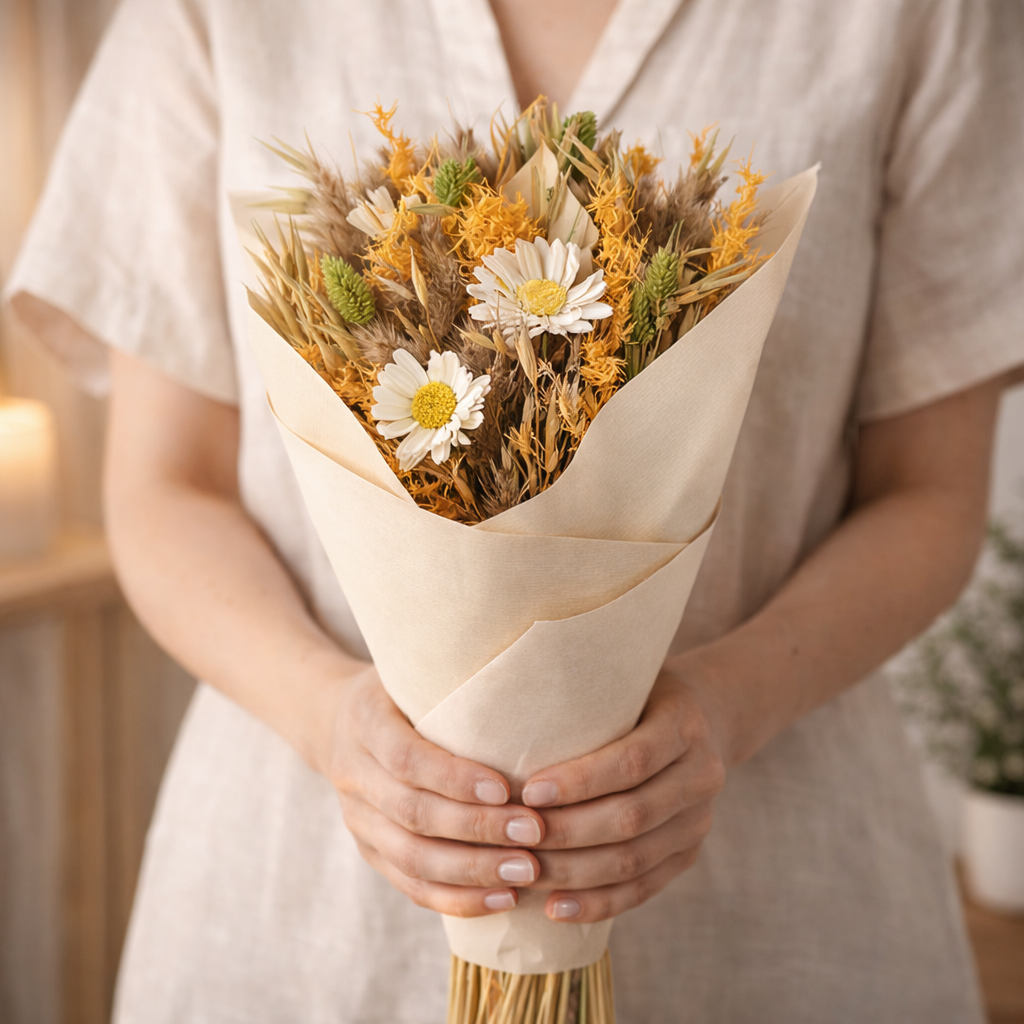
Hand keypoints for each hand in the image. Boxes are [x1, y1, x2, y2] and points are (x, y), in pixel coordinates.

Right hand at [323, 665, 546, 916]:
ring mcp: (358, 819)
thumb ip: (457, 682)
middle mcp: (353, 773)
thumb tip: (529, 686)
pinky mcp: (370, 851)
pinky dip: (458, 898)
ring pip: (412, 858)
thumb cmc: (401, 691)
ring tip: (527, 871)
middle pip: (413, 813)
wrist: (334, 720)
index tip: (506, 787)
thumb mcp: (416, 672)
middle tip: (534, 832)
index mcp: (365, 721)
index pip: (406, 757)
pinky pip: (411, 885)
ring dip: (474, 870)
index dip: (454, 777)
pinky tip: (503, 899)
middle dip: (478, 828)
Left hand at [520, 664, 727, 922]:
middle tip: (513, 838)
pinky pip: (645, 888)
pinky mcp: (690, 852)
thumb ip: (583, 691)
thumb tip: (501, 705)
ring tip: (525, 873)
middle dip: (567, 833)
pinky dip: (599, 902)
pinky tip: (556, 908)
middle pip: (631, 817)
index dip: (580, 781)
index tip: (528, 791)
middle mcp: (701, 774)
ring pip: (635, 859)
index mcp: (684, 725)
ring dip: (575, 873)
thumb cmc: (642, 692)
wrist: (711, 716)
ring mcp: (700, 820)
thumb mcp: (624, 676)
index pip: (631, 760)